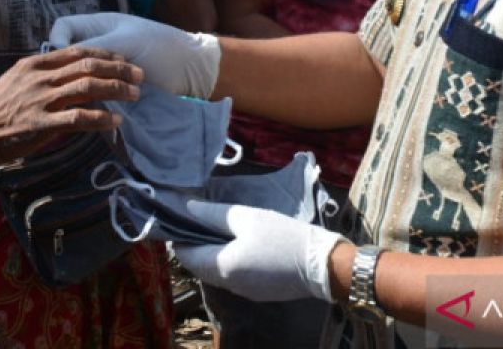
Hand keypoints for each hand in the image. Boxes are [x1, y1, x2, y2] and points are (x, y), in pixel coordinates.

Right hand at [0, 46, 141, 166]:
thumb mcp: (15, 84)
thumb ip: (43, 79)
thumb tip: (71, 79)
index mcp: (34, 65)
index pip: (78, 52)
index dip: (105, 54)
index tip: (123, 58)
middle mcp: (39, 78)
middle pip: (88, 66)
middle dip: (118, 68)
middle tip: (139, 75)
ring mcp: (40, 100)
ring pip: (88, 88)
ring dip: (116, 90)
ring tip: (134, 95)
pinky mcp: (41, 124)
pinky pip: (79, 118)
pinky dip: (101, 118)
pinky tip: (115, 121)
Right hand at [49, 13, 219, 98]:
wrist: (191, 70)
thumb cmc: (161, 48)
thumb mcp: (125, 43)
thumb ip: (92, 48)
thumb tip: (60, 54)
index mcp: (98, 25)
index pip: (63, 27)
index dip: (58, 40)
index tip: (64, 55)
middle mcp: (98, 43)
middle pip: (68, 54)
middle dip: (73, 68)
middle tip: (81, 80)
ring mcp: (104, 67)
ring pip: (78, 77)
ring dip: (86, 85)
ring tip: (97, 94)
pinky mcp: (111, 87)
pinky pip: (91, 93)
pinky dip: (92, 101)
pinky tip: (99, 108)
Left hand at [174, 202, 344, 301]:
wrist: (322, 265)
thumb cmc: (283, 237)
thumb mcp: (248, 218)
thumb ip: (214, 214)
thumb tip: (189, 208)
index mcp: (220, 267)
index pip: (185, 254)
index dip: (180, 235)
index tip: (185, 217)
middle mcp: (227, 285)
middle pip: (198, 265)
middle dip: (196, 244)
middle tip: (205, 218)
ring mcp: (242, 292)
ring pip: (215, 271)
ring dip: (213, 252)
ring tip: (223, 228)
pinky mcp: (257, 293)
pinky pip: (233, 277)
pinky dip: (229, 261)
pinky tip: (242, 244)